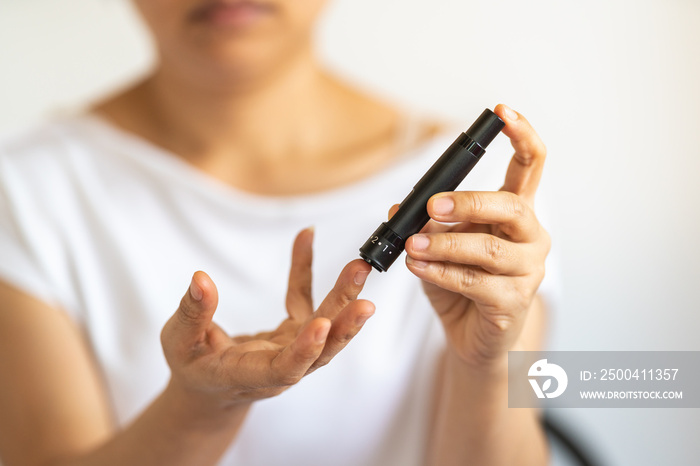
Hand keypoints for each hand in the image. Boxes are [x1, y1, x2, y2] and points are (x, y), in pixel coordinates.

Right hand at [160, 228, 373, 409]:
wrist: (208, 389)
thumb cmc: (191, 367)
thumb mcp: (178, 342)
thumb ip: (191, 313)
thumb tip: (200, 279)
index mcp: (247, 375)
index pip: (284, 369)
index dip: (305, 350)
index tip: (322, 324)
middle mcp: (278, 368)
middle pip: (320, 351)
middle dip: (343, 325)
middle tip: (365, 300)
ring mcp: (291, 350)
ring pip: (325, 327)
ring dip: (343, 298)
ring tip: (359, 268)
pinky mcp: (293, 334)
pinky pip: (303, 300)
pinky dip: (303, 270)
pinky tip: (305, 237)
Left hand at [400, 104, 549, 369]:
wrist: (471, 335)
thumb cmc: (460, 283)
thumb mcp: (438, 246)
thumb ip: (426, 224)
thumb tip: (400, 209)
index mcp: (516, 213)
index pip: (531, 166)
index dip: (522, 136)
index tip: (502, 112)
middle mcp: (530, 237)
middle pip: (512, 207)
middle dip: (469, 203)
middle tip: (433, 206)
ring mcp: (528, 270)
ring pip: (489, 250)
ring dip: (445, 245)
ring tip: (413, 245)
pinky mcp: (514, 301)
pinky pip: (475, 282)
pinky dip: (441, 272)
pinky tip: (419, 267)